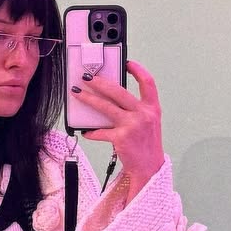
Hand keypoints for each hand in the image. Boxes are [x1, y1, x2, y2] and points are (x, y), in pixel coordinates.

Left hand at [73, 59, 164, 189]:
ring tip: (77, 94)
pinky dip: (92, 132)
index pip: (147, 82)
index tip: (127, 63)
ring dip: (89, 99)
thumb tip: (112, 99)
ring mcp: (132, 125)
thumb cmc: (146, 145)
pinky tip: (86, 132)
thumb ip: (136, 109)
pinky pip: (101, 132)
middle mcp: (143, 114)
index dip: (138, 70)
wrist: (149, 167)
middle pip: (119, 92)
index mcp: (152, 108)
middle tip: (87, 77)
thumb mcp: (148, 123)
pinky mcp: (120, 138)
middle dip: (100, 82)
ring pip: (106, 107)